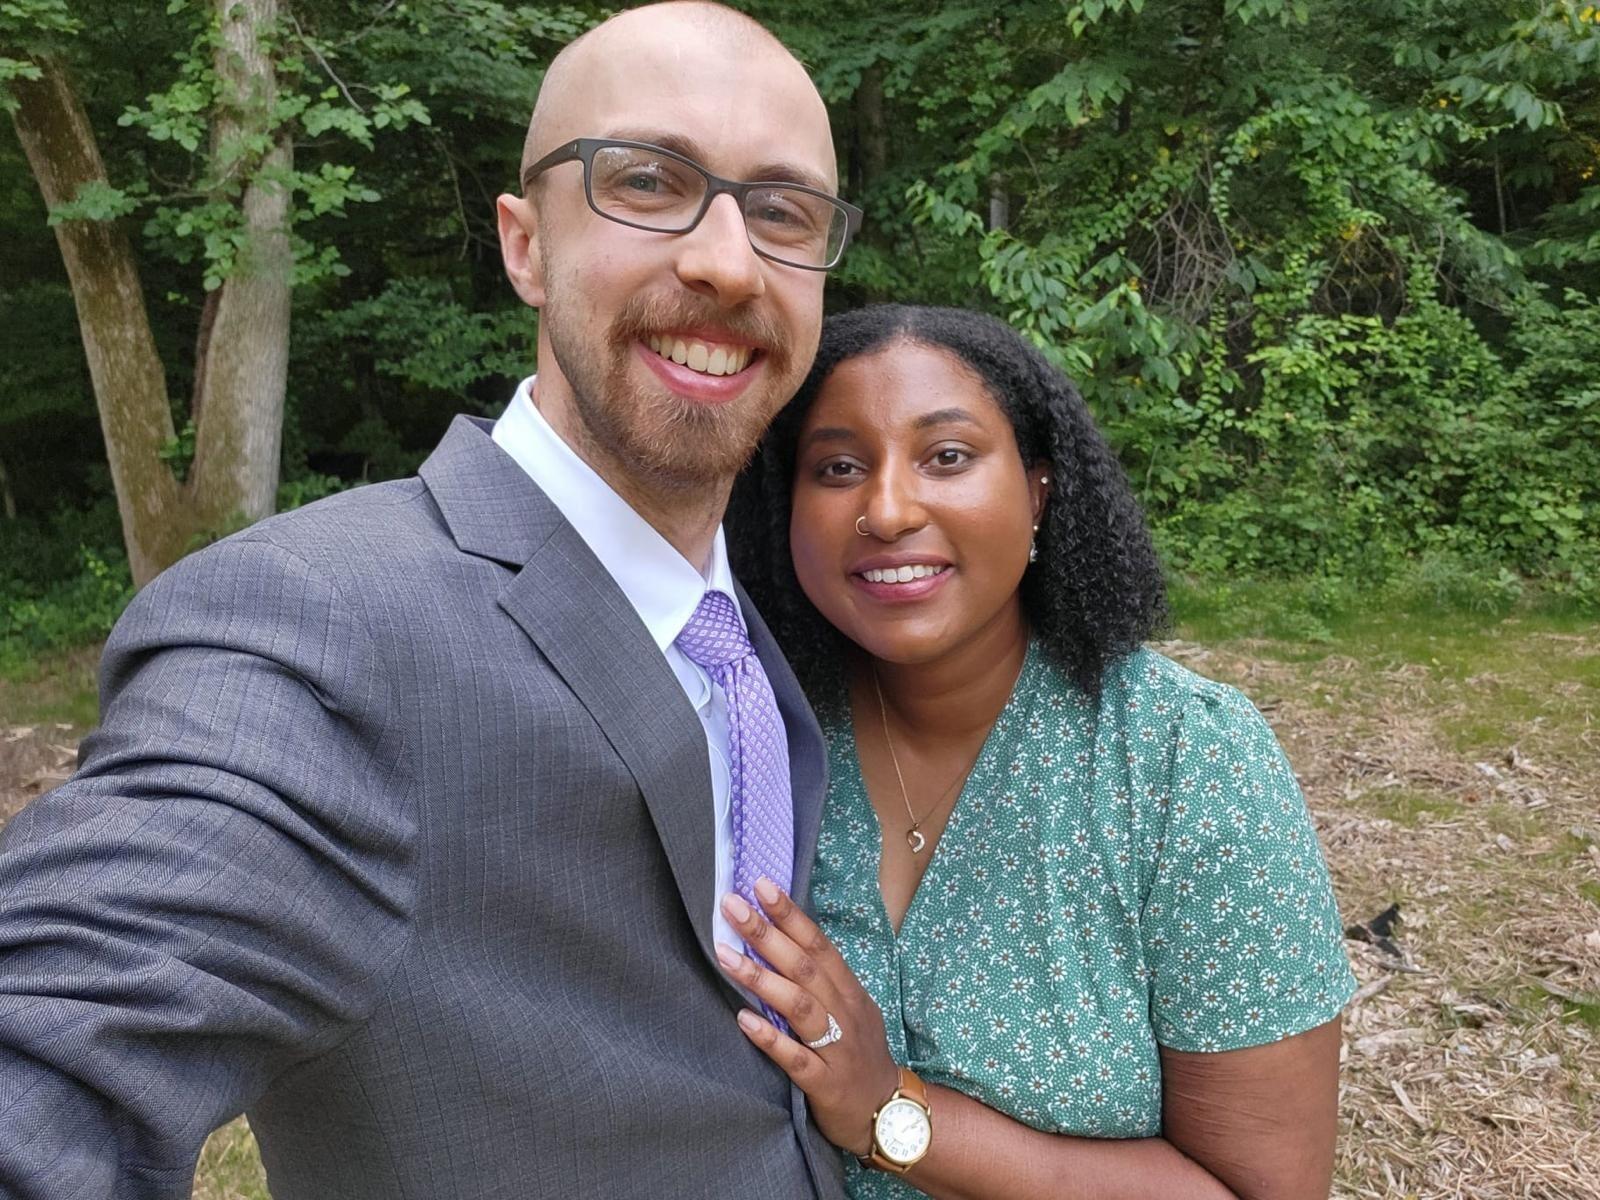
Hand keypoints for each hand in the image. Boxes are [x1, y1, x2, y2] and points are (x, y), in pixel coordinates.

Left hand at [718, 878, 901, 1157]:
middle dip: (766, 934)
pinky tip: (743, 1020)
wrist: (889, 1112)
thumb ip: (820, 981)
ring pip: (799, 1006)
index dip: (790, 915)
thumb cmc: (858, 1053)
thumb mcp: (849, 1010)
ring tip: (725, 955)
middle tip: (732, 906)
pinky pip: (796, 1059)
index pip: (818, 944)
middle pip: (805, 967)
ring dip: (761, 979)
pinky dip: (770, 1039)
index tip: (761, 886)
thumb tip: (777, 941)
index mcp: (848, 991)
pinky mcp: (825, 1084)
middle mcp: (844, 1013)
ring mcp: (836, 1048)